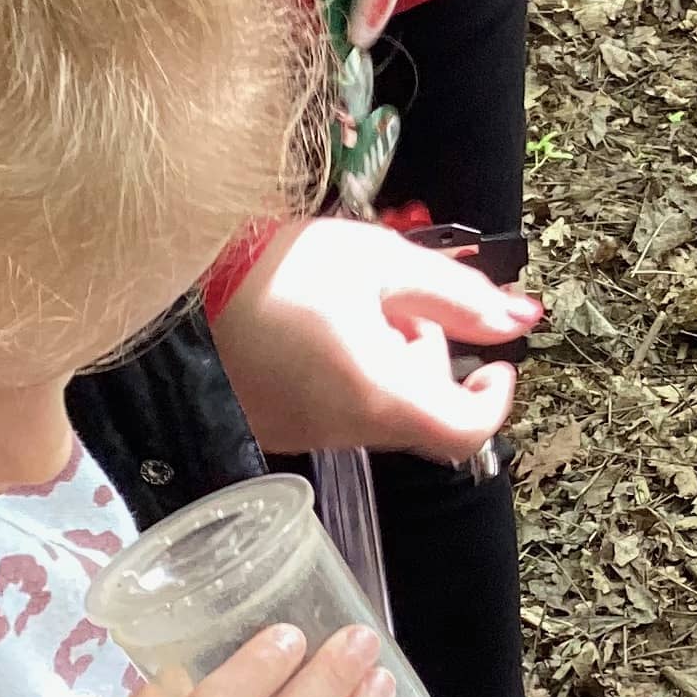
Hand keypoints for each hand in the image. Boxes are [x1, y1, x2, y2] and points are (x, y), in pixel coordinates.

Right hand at [211, 218, 539, 459]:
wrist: (174, 276)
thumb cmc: (278, 263)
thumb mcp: (382, 262)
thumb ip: (459, 295)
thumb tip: (521, 318)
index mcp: (378, 394)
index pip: (466, 432)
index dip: (494, 399)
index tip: (491, 361)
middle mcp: (342, 430)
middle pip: (421, 414)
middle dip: (428, 358)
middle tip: (398, 305)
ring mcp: (302, 435)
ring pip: (378, 411)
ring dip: (386, 362)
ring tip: (346, 306)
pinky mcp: (273, 427)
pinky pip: (334, 411)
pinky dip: (345, 374)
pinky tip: (313, 327)